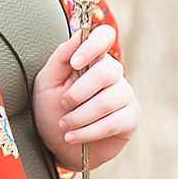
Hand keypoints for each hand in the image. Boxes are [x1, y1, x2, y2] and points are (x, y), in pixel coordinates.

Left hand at [31, 22, 139, 169]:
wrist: (56, 144)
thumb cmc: (51, 109)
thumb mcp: (47, 82)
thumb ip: (61, 57)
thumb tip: (79, 34)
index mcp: (92, 58)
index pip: (105, 36)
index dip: (93, 46)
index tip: (75, 63)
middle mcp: (112, 73)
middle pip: (107, 71)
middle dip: (78, 93)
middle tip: (63, 104)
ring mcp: (124, 95)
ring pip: (108, 100)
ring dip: (80, 116)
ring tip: (65, 125)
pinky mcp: (130, 118)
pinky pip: (114, 122)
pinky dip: (89, 131)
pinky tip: (74, 136)